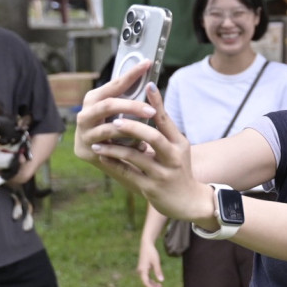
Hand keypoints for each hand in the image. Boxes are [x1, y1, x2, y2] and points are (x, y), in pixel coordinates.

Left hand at [73, 62, 212, 225]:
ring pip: (136, 157)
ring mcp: (162, 174)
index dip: (157, 102)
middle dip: (132, 127)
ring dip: (115, 147)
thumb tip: (153, 103)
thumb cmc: (179, 170)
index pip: (166, 120)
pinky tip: (102, 156)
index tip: (147, 85)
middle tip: (114, 120)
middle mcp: (173, 158)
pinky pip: (128, 174)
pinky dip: (114, 164)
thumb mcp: (178, 148)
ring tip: (98, 141)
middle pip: (153, 137)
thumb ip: (165, 129)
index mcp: (179, 144)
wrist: (188, 201)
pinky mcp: (151, 188)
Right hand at [137, 241, 164, 286]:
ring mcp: (141, 270)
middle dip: (153, 286)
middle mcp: (140, 271)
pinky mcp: (143, 269)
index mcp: (142, 270)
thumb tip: (161, 280)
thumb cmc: (151, 252)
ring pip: (146, 280)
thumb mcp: (156, 261)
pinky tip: (156, 282)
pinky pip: (146, 277)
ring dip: (152, 284)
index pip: (145, 282)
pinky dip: (151, 280)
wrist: (146, 244)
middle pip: (146, 282)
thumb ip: (158, 271)